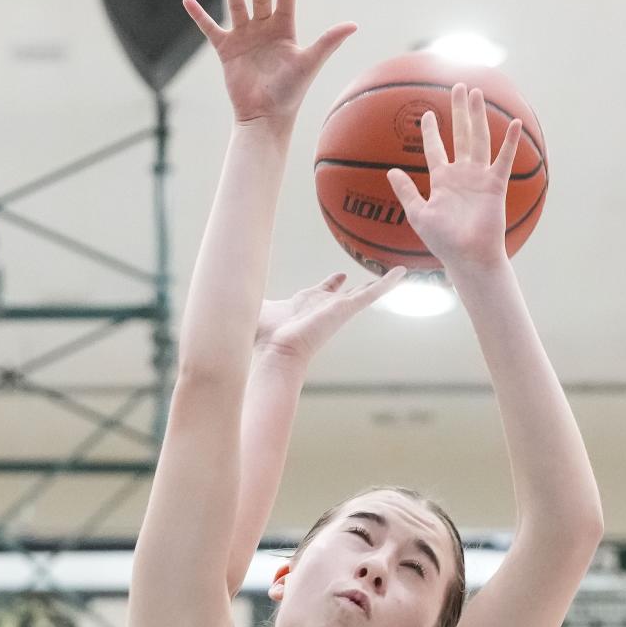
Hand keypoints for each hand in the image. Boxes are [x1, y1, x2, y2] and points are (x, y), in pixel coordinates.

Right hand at [184, 0, 355, 127]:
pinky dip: (199, 15)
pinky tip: (187, 0)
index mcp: (285, 29)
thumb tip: (353, 25)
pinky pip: (210, 28)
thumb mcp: (309, 63)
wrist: (264, 118)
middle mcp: (264, 29)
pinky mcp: (226, 50)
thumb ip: (328, 41)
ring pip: (238, 5)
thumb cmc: (289, 94)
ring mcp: (245, 38)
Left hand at [254, 267, 405, 365]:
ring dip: (382, 285)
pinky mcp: (346, 310)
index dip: (330, 285)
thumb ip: (245, 297)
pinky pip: (372, 294)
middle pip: (345, 295)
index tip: (339, 277)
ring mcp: (336, 310)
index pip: (321, 294)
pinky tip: (403, 273)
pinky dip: (388, 283)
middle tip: (373, 278)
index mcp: (304, 308)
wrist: (276, 353)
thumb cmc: (262, 336)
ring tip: (400, 273)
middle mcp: (323, 309)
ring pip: (364, 294)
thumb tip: (222, 290)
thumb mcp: (255, 307)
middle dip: (357, 287)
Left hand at [387, 84, 521, 272]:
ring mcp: (480, 178)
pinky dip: (509, 142)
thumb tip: (390, 172)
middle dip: (459, 112)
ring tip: (477, 93)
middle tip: (459, 87)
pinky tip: (514, 123)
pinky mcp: (496, 185)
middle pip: (460, 135)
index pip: (435, 150)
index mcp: (442, 181)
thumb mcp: (418, 214)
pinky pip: (504, 159)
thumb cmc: (442, 241)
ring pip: (479, 139)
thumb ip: (406, 192)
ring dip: (478, 117)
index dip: (430, 132)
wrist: (467, 256)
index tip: (426, 114)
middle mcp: (462, 175)